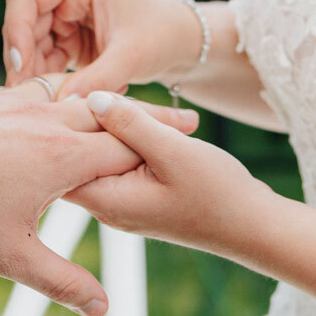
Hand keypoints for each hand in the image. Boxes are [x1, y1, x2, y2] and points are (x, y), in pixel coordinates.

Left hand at [0, 89, 196, 313]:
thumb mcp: (11, 257)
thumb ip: (62, 280)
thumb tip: (103, 308)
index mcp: (64, 157)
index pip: (130, 145)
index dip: (165, 140)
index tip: (196, 135)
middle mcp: (49, 122)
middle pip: (112, 114)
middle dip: (147, 118)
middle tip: (181, 118)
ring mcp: (19, 105)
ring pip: (77, 98)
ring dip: (107, 105)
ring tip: (130, 110)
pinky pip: (42, 90)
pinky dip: (65, 95)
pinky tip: (62, 101)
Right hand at [2, 0, 201, 99]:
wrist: (183, 44)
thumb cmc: (162, 36)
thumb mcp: (131, 56)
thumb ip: (97, 79)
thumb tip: (59, 103)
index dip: (16, 29)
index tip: (20, 65)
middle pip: (22, 24)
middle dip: (23, 60)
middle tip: (25, 96)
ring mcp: (63, 17)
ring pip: (29, 46)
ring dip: (34, 74)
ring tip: (45, 103)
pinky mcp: (67, 40)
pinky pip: (43, 61)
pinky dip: (48, 81)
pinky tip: (62, 100)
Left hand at [70, 93, 272, 254]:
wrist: (252, 226)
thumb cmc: (217, 192)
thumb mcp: (172, 150)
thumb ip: (130, 124)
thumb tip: (90, 98)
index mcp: (106, 198)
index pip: (62, 155)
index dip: (66, 120)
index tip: (83, 90)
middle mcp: (105, 205)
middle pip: (78, 152)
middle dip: (92, 118)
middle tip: (113, 92)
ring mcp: (119, 202)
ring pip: (99, 153)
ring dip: (115, 125)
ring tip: (143, 108)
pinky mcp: (135, 195)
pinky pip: (117, 160)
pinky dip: (129, 138)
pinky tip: (148, 120)